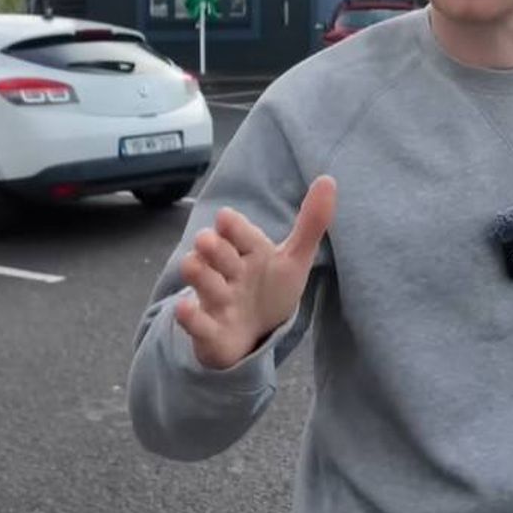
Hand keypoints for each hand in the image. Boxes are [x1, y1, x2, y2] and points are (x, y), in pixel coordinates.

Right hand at [175, 176, 337, 369]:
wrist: (255, 333)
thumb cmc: (270, 288)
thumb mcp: (295, 258)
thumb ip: (311, 222)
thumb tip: (328, 179)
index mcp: (249, 251)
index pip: (240, 233)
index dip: (234, 227)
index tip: (226, 217)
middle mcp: (228, 271)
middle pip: (216, 255)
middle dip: (213, 248)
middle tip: (208, 240)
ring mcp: (216, 300)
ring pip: (203, 283)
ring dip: (200, 275)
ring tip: (194, 265)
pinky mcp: (209, 331)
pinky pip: (197, 324)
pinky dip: (191, 317)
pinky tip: (185, 308)